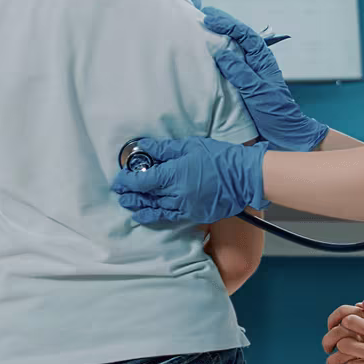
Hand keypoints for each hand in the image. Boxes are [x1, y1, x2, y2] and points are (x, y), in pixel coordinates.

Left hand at [112, 137, 267, 224]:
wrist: (244, 177)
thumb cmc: (219, 157)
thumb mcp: (190, 146)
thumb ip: (165, 149)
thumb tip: (144, 147)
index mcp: (175, 174)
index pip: (144, 180)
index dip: (128, 181)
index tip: (119, 180)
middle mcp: (178, 194)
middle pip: (147, 196)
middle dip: (130, 195)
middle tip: (119, 193)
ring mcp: (186, 206)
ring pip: (156, 209)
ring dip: (140, 207)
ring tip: (129, 204)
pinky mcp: (194, 214)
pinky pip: (169, 217)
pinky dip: (155, 216)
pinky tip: (146, 215)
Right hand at [203, 7, 327, 152]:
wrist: (285, 137)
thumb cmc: (277, 115)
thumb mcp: (258, 93)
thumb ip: (241, 73)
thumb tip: (221, 52)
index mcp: (263, 61)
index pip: (245, 35)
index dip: (228, 24)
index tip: (209, 18)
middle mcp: (255, 64)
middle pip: (239, 37)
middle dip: (223, 24)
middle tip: (204, 14)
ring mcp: (248, 74)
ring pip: (233, 50)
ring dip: (219, 38)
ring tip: (202, 28)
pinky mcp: (240, 86)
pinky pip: (227, 68)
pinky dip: (216, 58)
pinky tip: (205, 55)